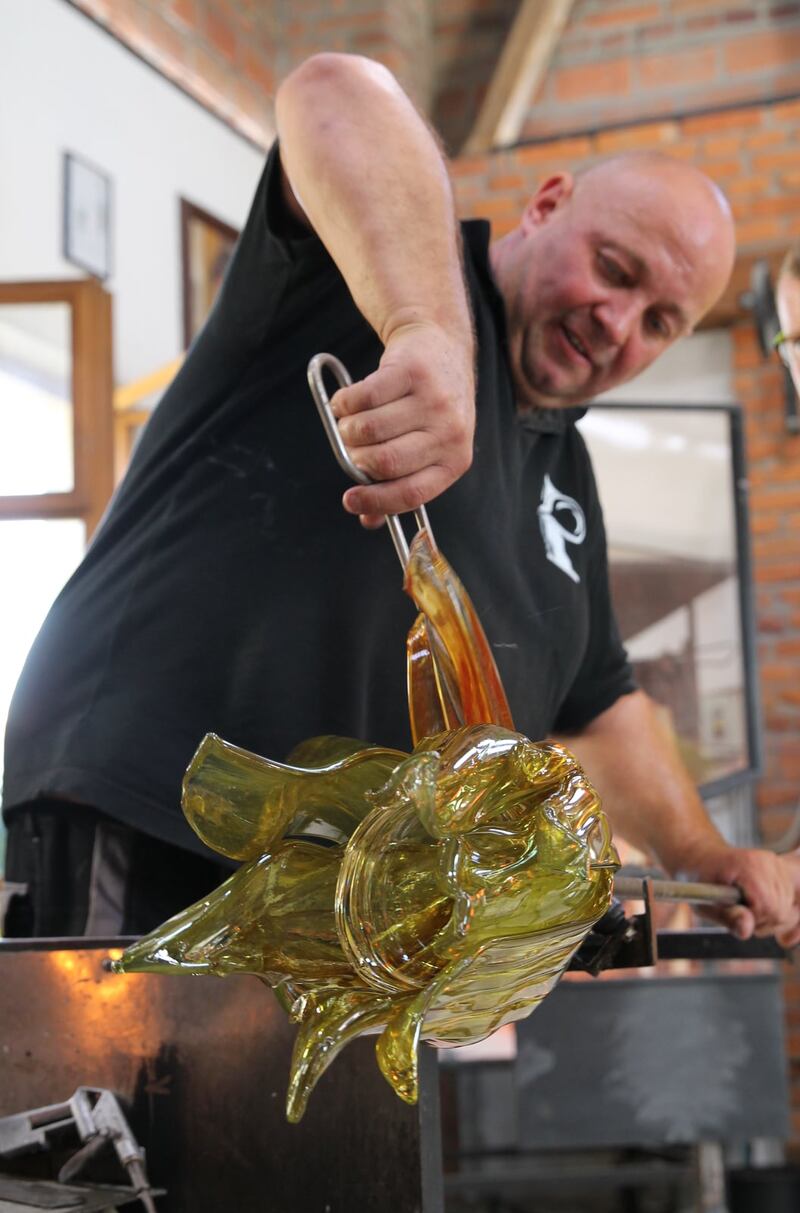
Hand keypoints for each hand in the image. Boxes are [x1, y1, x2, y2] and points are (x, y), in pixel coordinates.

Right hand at [330, 321, 474, 526]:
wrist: (440, 347)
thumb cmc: (427, 408)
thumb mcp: (426, 449)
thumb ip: (398, 483)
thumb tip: (368, 520)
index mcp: (455, 461)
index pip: (412, 493)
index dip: (376, 502)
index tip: (350, 501)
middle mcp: (450, 432)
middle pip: (385, 462)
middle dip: (356, 459)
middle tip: (351, 448)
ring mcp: (433, 400)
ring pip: (368, 430)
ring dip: (347, 430)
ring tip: (350, 422)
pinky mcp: (412, 371)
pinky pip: (362, 397)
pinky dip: (343, 403)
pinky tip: (345, 402)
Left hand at [686, 845, 799, 945]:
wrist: (704, 861)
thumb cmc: (702, 881)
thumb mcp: (705, 903)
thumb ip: (727, 917)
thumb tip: (746, 929)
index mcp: (748, 864)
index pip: (769, 906)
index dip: (755, 920)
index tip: (738, 916)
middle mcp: (768, 860)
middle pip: (783, 910)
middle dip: (764, 923)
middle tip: (743, 918)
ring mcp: (779, 864)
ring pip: (793, 909)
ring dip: (774, 921)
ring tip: (752, 915)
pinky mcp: (784, 871)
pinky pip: (799, 899)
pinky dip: (793, 916)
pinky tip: (786, 936)